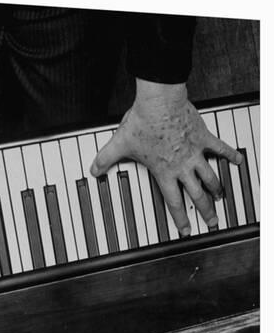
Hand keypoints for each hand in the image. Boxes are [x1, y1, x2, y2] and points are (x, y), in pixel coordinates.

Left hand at [91, 79, 241, 235]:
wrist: (159, 102)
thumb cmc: (142, 122)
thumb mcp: (119, 144)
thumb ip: (105, 159)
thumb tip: (94, 169)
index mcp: (164, 171)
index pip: (173, 202)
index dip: (180, 218)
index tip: (185, 229)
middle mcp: (182, 166)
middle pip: (197, 194)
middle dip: (205, 210)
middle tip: (212, 221)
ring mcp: (195, 152)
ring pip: (210, 176)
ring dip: (216, 188)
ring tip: (221, 196)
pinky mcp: (203, 137)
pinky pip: (220, 148)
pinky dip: (230, 155)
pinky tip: (238, 161)